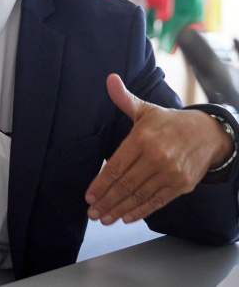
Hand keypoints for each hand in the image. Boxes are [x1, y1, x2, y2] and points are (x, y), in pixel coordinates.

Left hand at [84, 74, 233, 224]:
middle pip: (124, 184)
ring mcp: (169, 173)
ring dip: (119, 209)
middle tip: (92, 212)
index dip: (100, 183)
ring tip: (105, 218)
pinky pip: (156, 201)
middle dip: (105, 201)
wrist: (207, 134)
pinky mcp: (181, 185)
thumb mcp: (145, 109)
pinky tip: (126, 217)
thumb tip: (110, 79)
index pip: (114, 166)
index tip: (89, 195)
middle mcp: (155, 157)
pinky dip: (140, 211)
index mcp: (142, 139)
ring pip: (138, 196)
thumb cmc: (169, 123)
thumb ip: (124, 99)